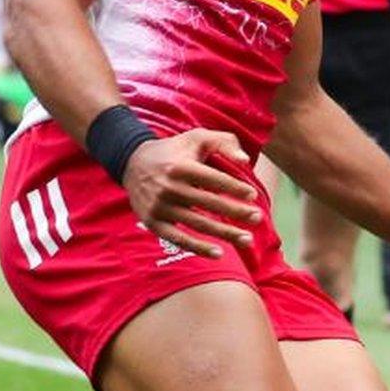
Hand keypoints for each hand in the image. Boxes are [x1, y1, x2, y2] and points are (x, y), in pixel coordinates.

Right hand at [123, 129, 261, 258]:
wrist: (131, 163)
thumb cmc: (174, 151)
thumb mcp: (197, 137)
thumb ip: (225, 142)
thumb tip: (246, 161)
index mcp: (180, 166)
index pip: (213, 180)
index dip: (234, 188)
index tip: (253, 196)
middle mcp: (169, 188)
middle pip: (209, 203)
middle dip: (236, 212)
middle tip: (258, 218)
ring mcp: (160, 207)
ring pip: (198, 224)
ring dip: (225, 233)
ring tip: (247, 240)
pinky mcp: (153, 223)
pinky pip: (178, 239)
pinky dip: (198, 248)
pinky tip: (219, 253)